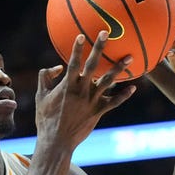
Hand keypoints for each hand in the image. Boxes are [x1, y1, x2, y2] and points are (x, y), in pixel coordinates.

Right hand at [35, 32, 135, 150]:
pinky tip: (133, 88)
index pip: (72, 63)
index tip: (82, 35)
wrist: (56, 141)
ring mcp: (91, 101)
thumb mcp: (40, 97)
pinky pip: (113, 102)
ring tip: (130, 58)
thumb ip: (46, 78)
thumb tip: (57, 67)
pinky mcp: (98, 112)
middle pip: (92, 65)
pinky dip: (123, 95)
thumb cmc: (45, 119)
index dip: (76, 48)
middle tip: (107, 33)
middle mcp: (81, 91)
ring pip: (108, 82)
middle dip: (99, 48)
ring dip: (119, 69)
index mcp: (66, 86)